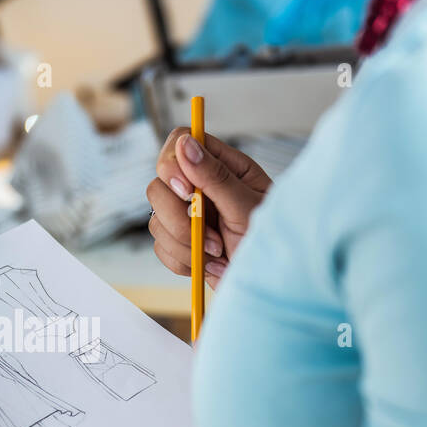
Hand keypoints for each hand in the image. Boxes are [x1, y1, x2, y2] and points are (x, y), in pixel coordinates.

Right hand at [146, 127, 271, 288]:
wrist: (269, 284)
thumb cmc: (270, 244)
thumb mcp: (247, 208)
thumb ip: (216, 176)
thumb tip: (186, 144)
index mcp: (224, 167)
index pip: (180, 142)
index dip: (173, 163)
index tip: (186, 191)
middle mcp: (201, 187)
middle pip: (158, 185)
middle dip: (179, 219)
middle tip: (214, 239)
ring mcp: (187, 216)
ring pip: (156, 220)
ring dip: (185, 245)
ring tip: (218, 256)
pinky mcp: (179, 242)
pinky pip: (160, 247)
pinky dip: (182, 261)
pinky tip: (210, 266)